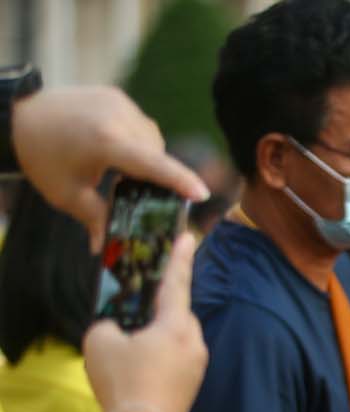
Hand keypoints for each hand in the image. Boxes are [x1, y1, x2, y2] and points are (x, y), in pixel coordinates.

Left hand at [13, 87, 207, 248]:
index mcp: (105, 141)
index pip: (152, 163)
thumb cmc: (42, 158)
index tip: (202, 193)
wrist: (18, 118)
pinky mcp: (114, 95)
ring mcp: (117, 101)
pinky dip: (136, 139)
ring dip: (147, 155)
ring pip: (151, 137)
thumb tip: (107, 250)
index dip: (179, 180)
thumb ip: (97, 220)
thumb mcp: (67, 195)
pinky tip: (117, 150)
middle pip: (155, 152)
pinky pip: (139, 123)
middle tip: (144, 193)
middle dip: (155, 173)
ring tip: (124, 170)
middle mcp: (116, 116)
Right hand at [83, 233, 205, 411]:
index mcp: (177, 324)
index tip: (189, 236)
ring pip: (176, 338)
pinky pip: (175, 358)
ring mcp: (198, 366)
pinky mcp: (193, 384)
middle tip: (134, 311)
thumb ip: (110, 323)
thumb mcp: (100, 340)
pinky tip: (138, 368)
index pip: (178, 282)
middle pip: (176, 314)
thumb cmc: (123, 380)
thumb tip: (119, 329)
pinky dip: (159, 356)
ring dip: (156, 336)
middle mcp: (195, 342)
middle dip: (156, 310)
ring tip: (129, 348)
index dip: (180, 258)